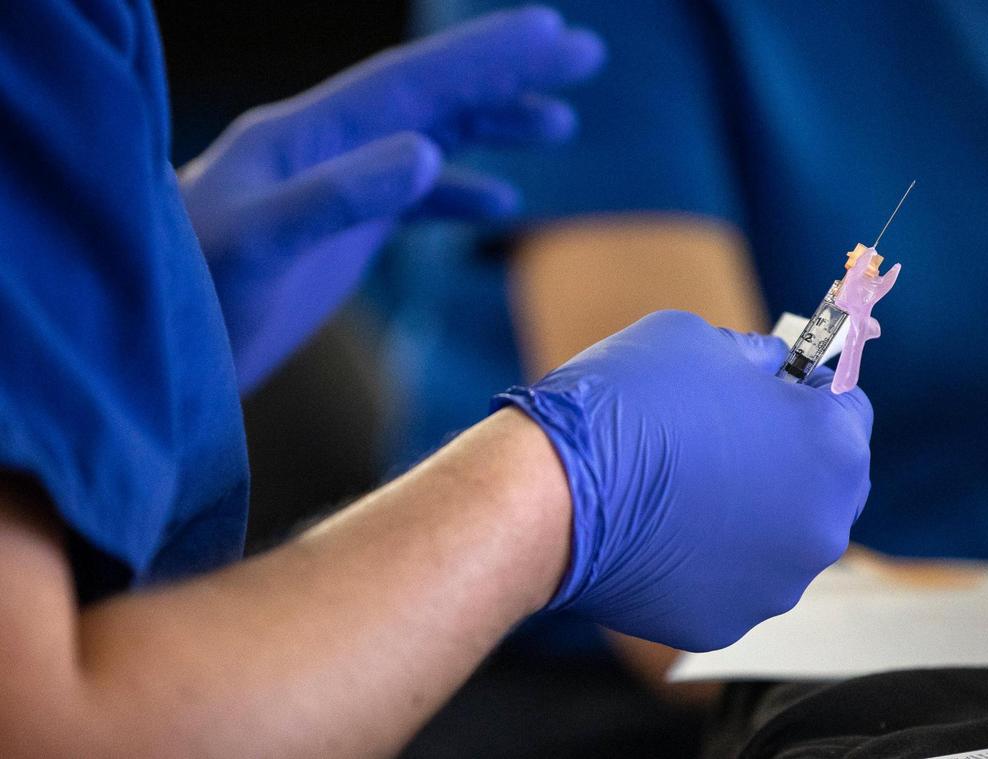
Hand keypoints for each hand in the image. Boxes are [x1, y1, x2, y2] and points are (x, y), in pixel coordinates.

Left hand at [180, 7, 604, 390]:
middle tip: (580, 54)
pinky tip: (499, 201)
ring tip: (559, 123)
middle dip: (507, 72)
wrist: (152, 347)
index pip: (412, 82)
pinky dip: (458, 192)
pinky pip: (412, 198)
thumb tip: (426, 153)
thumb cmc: (189, 297)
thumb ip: (335, 196)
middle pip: (432, 95)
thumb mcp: (257, 246)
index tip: (551, 35)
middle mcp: (326, 147)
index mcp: (307, 135)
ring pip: (430, 138)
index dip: (485, 55)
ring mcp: (334, 186)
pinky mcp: (337, 230)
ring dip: (492, 125)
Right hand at [494, 311, 872, 651]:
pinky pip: (728, 580)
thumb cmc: (629, 402)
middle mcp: (823, 526)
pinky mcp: (726, 623)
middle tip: (724, 438)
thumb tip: (770, 372)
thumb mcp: (702, 341)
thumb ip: (756, 360)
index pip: (849, 409)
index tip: (774, 390)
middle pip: (822, 483)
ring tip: (680, 489)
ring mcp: (775, 584)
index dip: (807, 392)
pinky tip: (659, 531)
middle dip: (785, 458)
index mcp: (833, 448)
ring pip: (776, 539)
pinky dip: (705, 559)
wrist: (553, 492)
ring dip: (747, 514)